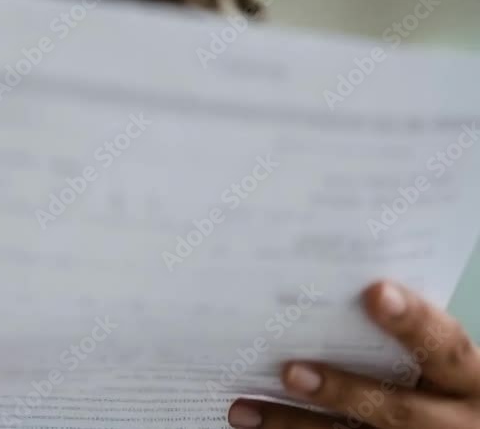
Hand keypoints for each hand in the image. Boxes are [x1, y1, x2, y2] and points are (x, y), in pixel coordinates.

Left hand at [228, 281, 479, 427]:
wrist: (455, 425)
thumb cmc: (437, 378)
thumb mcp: (437, 360)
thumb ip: (399, 335)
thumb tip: (327, 286)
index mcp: (469, 379)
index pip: (445, 346)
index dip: (413, 321)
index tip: (376, 292)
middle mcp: (452, 422)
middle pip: (397, 410)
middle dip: (342, 391)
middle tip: (290, 370)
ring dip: (292, 425)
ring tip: (244, 409)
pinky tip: (250, 426)